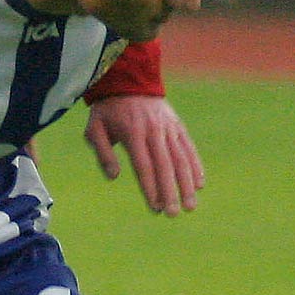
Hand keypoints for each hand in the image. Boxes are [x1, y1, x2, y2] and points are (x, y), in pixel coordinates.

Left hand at [85, 94, 203, 215]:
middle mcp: (153, 131)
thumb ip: (103, 152)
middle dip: (171, 192)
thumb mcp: (95, 128)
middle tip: (174, 214)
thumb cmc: (108, 110)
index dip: (150, 187)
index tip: (154, 207)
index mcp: (132, 133)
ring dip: (187, 184)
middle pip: (165, 166)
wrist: (129, 80)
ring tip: (191, 206)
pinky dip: (196, 166)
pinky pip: (189, 148)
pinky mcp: (178, 126)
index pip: (143, 165)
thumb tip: (113, 176)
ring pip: (181, 159)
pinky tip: (200, 185)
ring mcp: (168, 128)